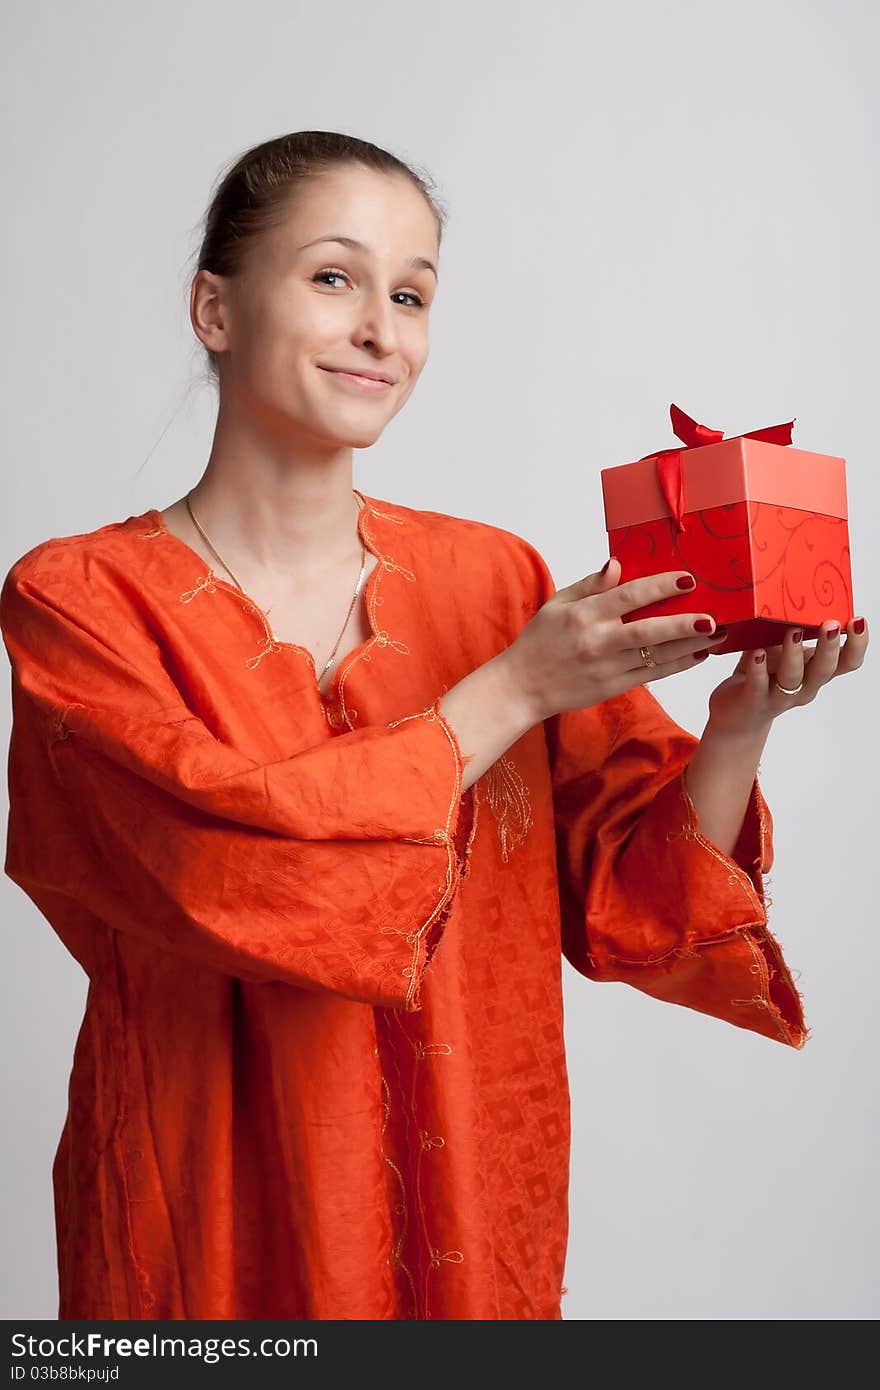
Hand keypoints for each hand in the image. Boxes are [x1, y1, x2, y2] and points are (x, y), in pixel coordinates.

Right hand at [504, 556, 729, 721]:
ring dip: (691, 645)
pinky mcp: (614, 686)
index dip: (660, 587)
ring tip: (719, 634)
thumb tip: (617, 563)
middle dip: (684, 623)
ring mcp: (608, 667)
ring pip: (657, 656)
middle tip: (714, 615)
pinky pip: (653, 675)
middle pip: (649, 631)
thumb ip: (589, 585)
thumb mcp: (557, 605)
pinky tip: (699, 655)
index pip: (629, 596)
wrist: (522, 687)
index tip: (688, 579)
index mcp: (584, 615)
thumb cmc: (539, 642)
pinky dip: (678, 665)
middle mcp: (598, 642)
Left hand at [704, 617, 868, 737]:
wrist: (738, 713)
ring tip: (792, 631)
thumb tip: (799, 584)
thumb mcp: (782, 647)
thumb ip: (794, 627)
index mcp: (816, 671)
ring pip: (793, 678)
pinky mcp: (754, 701)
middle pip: (824, 670)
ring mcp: (780, 696)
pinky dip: (758, 668)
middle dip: (830, 647)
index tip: (859, 620)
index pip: (847, 662)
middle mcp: (805, 686)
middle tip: (830, 624)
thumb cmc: (764, 672)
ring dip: (793, 654)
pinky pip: (758, 685)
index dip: (857, 644)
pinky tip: (758, 652)